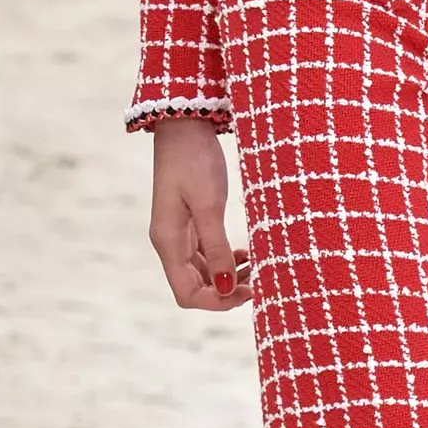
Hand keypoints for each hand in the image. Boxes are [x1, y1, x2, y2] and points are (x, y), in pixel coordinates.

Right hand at [148, 118, 251, 311]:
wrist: (184, 125)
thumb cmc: (194, 161)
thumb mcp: (209, 204)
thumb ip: (217, 247)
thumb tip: (224, 287)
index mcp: (168, 242)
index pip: (187, 294)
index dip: (217, 302)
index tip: (249, 291)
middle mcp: (169, 243)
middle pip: (194, 287)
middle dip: (226, 292)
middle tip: (259, 281)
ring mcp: (178, 233)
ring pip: (202, 272)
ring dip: (227, 277)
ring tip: (256, 267)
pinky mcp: (188, 221)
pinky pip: (205, 254)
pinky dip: (225, 260)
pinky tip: (244, 254)